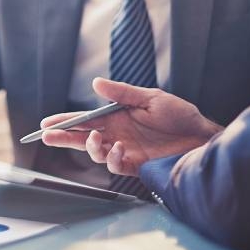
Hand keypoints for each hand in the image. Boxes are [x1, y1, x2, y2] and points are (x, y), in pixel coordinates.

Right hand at [40, 78, 222, 175]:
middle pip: (83, 138)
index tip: (47, 123)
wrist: (202, 137)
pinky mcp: (136, 165)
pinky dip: (112, 158)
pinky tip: (117, 148)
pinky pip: (116, 165)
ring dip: (90, 147)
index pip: (85, 119)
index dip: (65, 121)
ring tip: (94, 138)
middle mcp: (117, 134)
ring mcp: (125, 150)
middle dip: (63, 138)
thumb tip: (95, 83)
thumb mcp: (150, 98)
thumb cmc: (179, 115)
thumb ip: (122, 93)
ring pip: (96, 153)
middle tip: (47, 136)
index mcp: (116, 117)